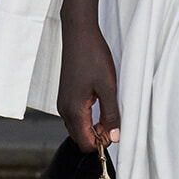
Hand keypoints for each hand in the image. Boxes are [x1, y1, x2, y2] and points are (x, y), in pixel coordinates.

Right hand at [56, 21, 119, 153]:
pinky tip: (100, 104)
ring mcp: (63, 103)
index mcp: (74, 110)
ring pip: (77, 127)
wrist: (79, 34)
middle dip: (97, 137)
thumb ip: (111, 115)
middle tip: (114, 123)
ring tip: (108, 112)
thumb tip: (115, 137)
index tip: (115, 132)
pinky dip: (88, 118)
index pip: (85, 143)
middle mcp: (64, 110)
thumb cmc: (92, 56)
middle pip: (80, 138)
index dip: (101, 143)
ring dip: (93, 127)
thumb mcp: (108, 87)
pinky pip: (75, 116)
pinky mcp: (66, 96)